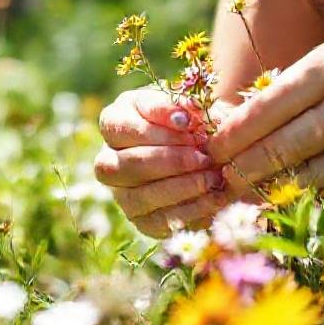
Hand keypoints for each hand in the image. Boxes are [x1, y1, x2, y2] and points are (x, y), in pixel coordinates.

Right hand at [93, 87, 235, 236]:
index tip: (190, 125)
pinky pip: (158, 222)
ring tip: (213, 178)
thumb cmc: (193, 118)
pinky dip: (190, 210)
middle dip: (169, 162)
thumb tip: (182, 117)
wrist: (209, 147)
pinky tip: (215, 198)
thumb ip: (181, 105)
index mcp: (114, 122)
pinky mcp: (140, 220)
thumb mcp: (186, 103)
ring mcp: (121, 193)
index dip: (156, 130)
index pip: (122, 128)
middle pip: (125, 166)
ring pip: (138, 197)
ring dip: (180, 188)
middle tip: (203, 157)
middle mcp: (108, 160)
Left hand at [206, 35, 323, 193]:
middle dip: (240, 164)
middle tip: (216, 177)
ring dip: (263, 183)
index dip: (233, 132)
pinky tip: (278, 192)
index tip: (210, 147)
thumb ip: (291, 87)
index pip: (266, 105)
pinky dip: (300, 187)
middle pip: (278, 140)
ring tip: (237, 191)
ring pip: (300, 167)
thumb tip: (236, 117)